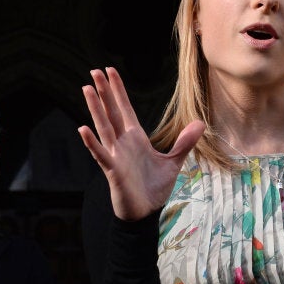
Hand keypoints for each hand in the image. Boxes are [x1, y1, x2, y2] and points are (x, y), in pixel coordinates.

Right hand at [78, 67, 204, 220]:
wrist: (145, 213)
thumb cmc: (154, 188)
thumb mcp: (173, 162)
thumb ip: (184, 142)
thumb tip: (200, 123)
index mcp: (135, 138)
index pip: (124, 108)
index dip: (118, 90)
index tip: (110, 71)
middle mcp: (122, 143)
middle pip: (111, 112)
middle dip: (104, 91)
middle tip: (94, 70)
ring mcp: (115, 155)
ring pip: (103, 127)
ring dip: (95, 108)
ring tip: (86, 89)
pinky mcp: (112, 170)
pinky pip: (100, 154)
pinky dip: (92, 143)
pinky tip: (83, 129)